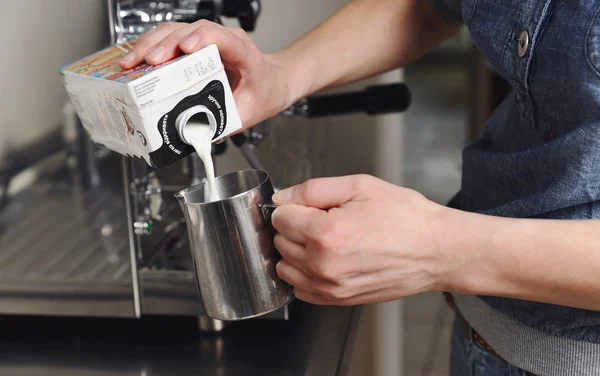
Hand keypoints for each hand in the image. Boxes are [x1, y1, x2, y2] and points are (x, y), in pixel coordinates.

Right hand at [118, 20, 290, 128]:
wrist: (272, 82)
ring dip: (150, 45)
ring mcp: (207, 38)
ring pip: (175, 30)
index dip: (203, 39)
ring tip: (132, 63)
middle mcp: (224, 39)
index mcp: (243, 52)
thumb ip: (224, 125)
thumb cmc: (263, 91)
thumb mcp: (247, 113)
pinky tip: (136, 60)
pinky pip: (169, 38)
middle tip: (146, 63)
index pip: (222, 37)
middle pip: (190, 30)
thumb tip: (198, 137)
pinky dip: (151, 47)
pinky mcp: (194, 44)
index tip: (186, 48)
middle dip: (164, 45)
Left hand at [271, 175, 449, 305]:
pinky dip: (305, 275)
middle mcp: (323, 264)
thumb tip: (282, 197)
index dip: (293, 206)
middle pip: (280, 242)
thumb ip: (313, 189)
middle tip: (324, 219)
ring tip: (325, 240)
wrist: (437, 250)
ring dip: (296, 252)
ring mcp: (330, 287)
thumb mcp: (360, 186)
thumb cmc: (406, 218)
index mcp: (326, 233)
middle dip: (295, 227)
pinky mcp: (338, 300)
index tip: (309, 205)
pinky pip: (300, 290)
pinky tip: (327, 259)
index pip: (279, 218)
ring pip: (285, 268)